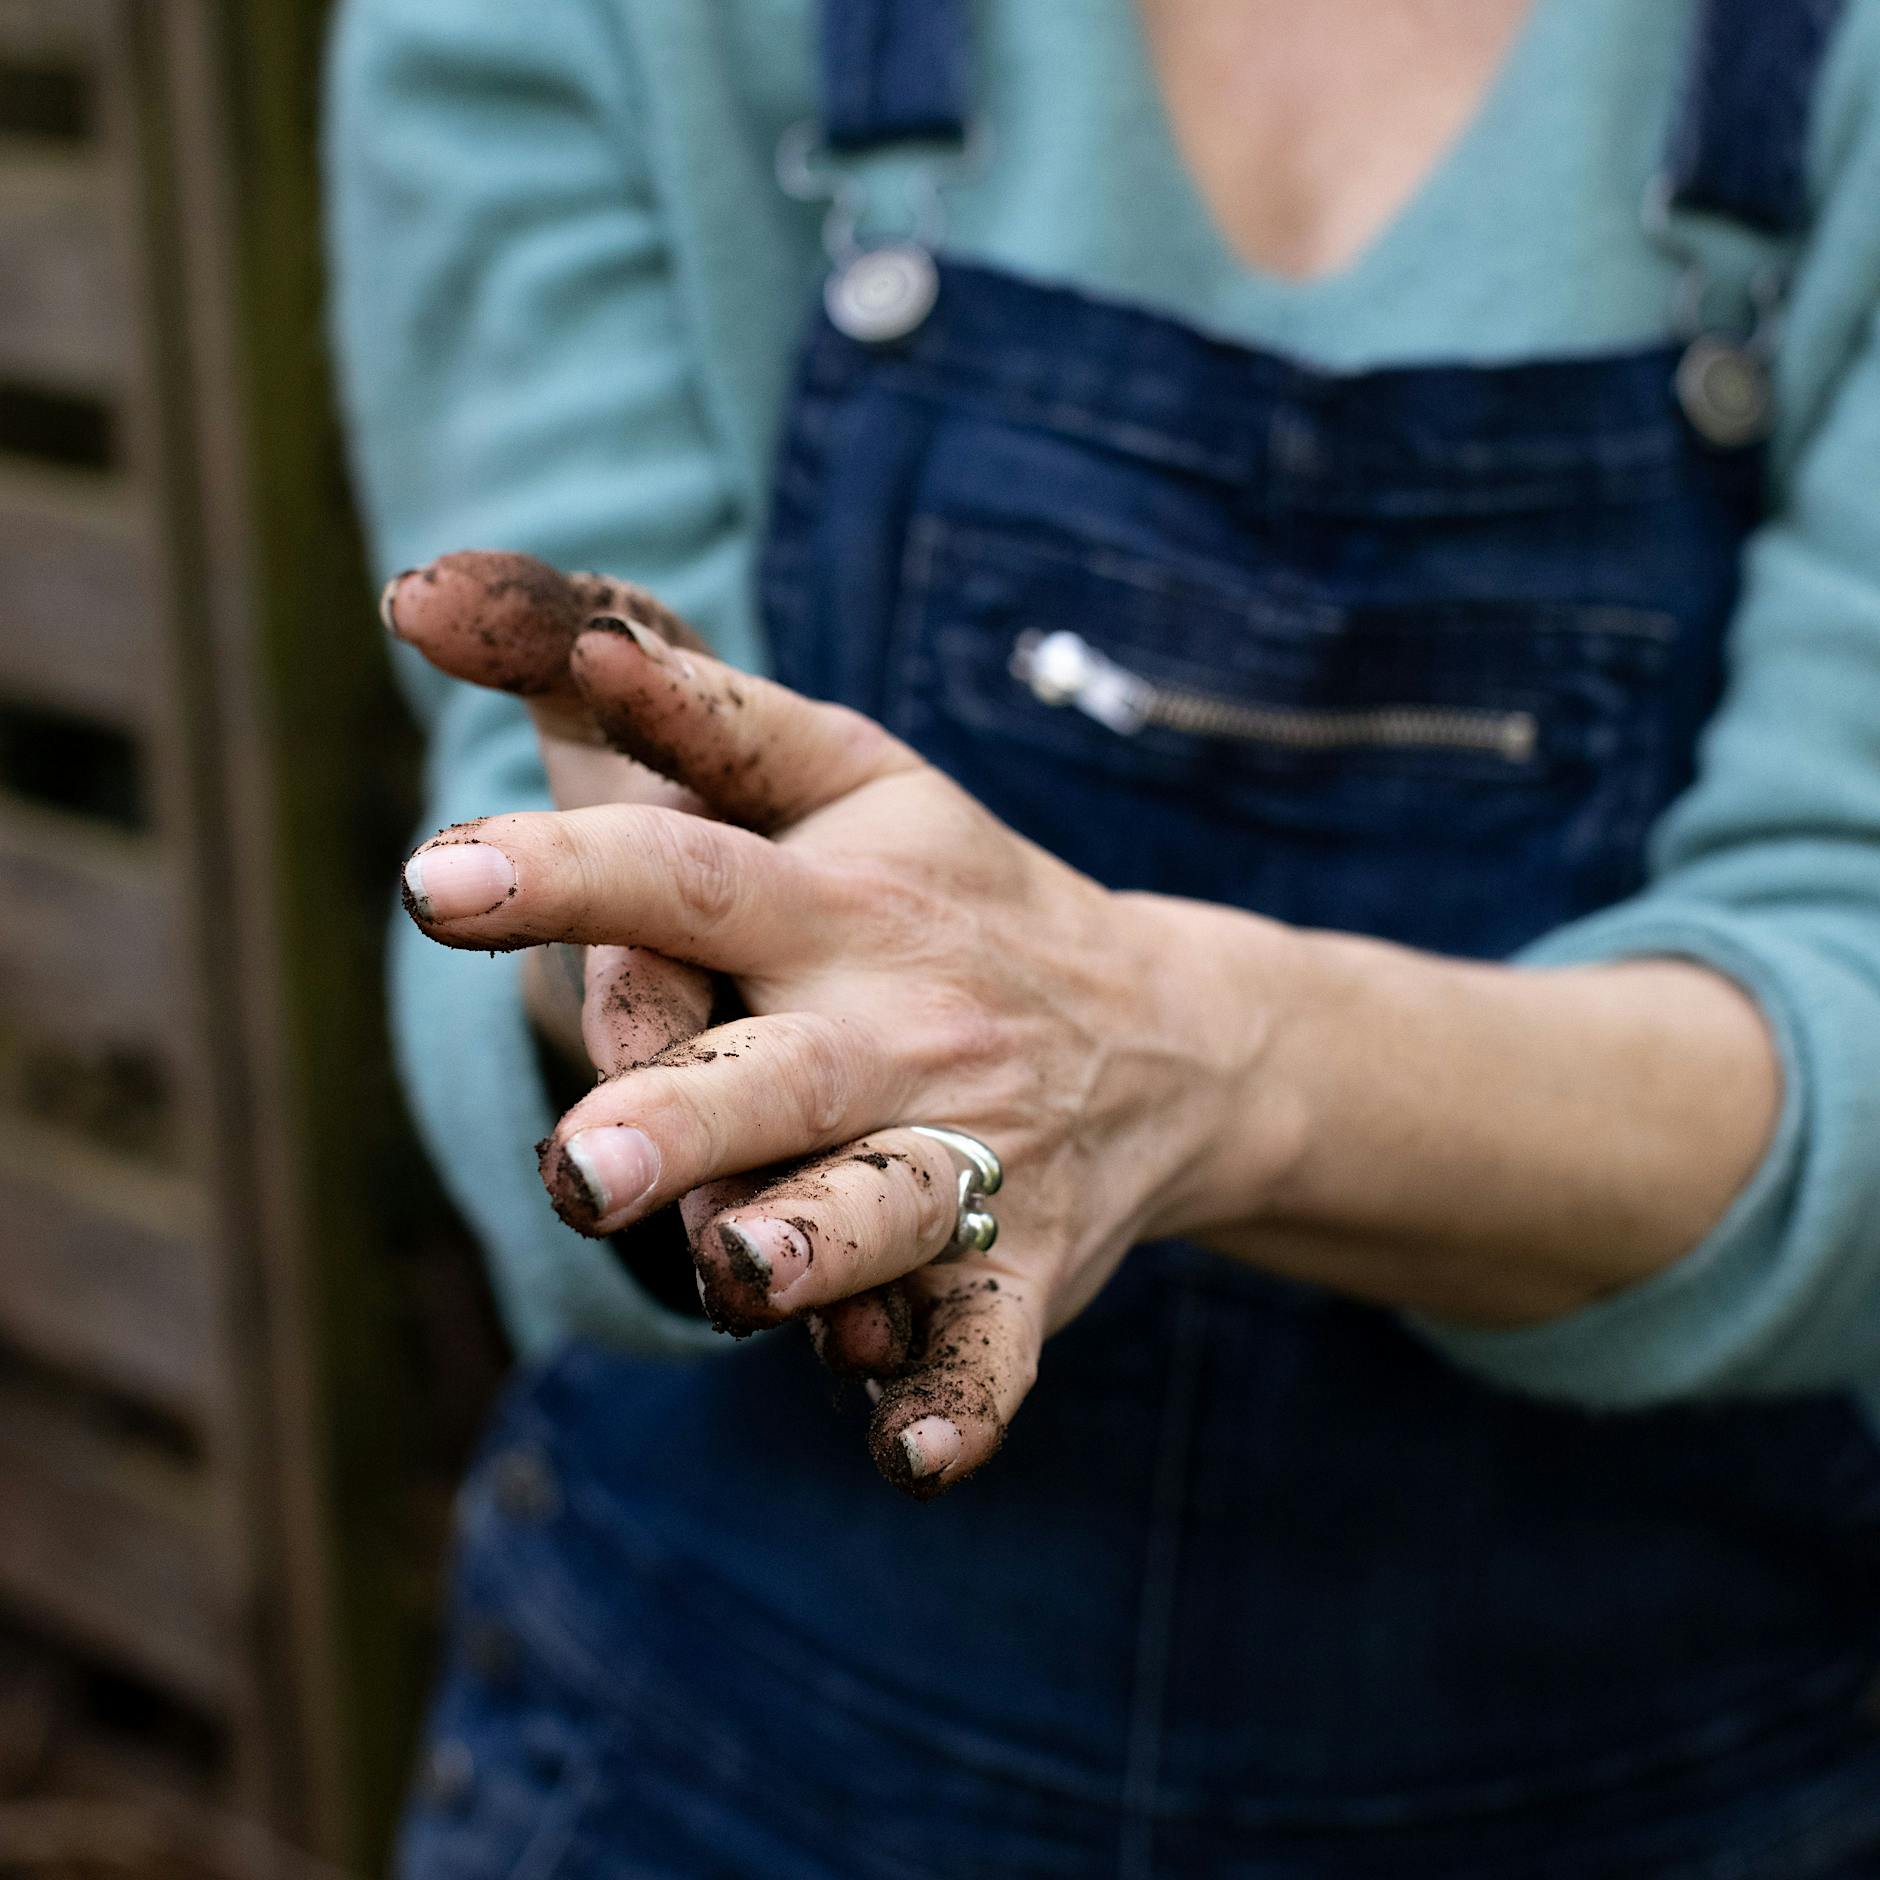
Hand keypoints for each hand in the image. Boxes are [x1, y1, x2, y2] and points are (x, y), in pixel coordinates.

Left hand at [400, 614, 1272, 1495]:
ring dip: (817, 1248)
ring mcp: (969, 1156)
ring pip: (881, 1212)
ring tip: (738, 1271)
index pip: (690, 873)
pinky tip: (917, 1456)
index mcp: (839, 902)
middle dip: (681, 1118)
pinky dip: (962, 1400)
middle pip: (776, 1073)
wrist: (1170, 1034)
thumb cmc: (956, 889)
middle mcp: (899, 1030)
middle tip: (574, 1162)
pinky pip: (992, 1348)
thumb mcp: (848, 771)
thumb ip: (673, 697)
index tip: (436, 880)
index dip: (569, 873)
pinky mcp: (1017, 1268)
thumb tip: (441, 599)